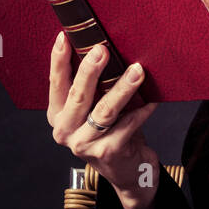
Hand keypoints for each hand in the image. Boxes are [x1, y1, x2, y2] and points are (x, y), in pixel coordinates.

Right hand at [48, 33, 160, 208]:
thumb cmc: (113, 130)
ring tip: (137, 71)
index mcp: (57, 115)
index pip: (56, 84)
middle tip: (102, 50)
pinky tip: (153, 99)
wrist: (128, 170)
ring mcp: (84, 145)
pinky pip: (128, 124)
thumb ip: (94, 87)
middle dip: (90, 71)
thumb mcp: (96, 108)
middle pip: (78, 96)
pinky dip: (142, 110)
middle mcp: (64, 131)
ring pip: (104, 111)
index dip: (58, 60)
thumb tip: (105, 49)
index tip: (65, 37)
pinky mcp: (108, 152)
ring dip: (123, 88)